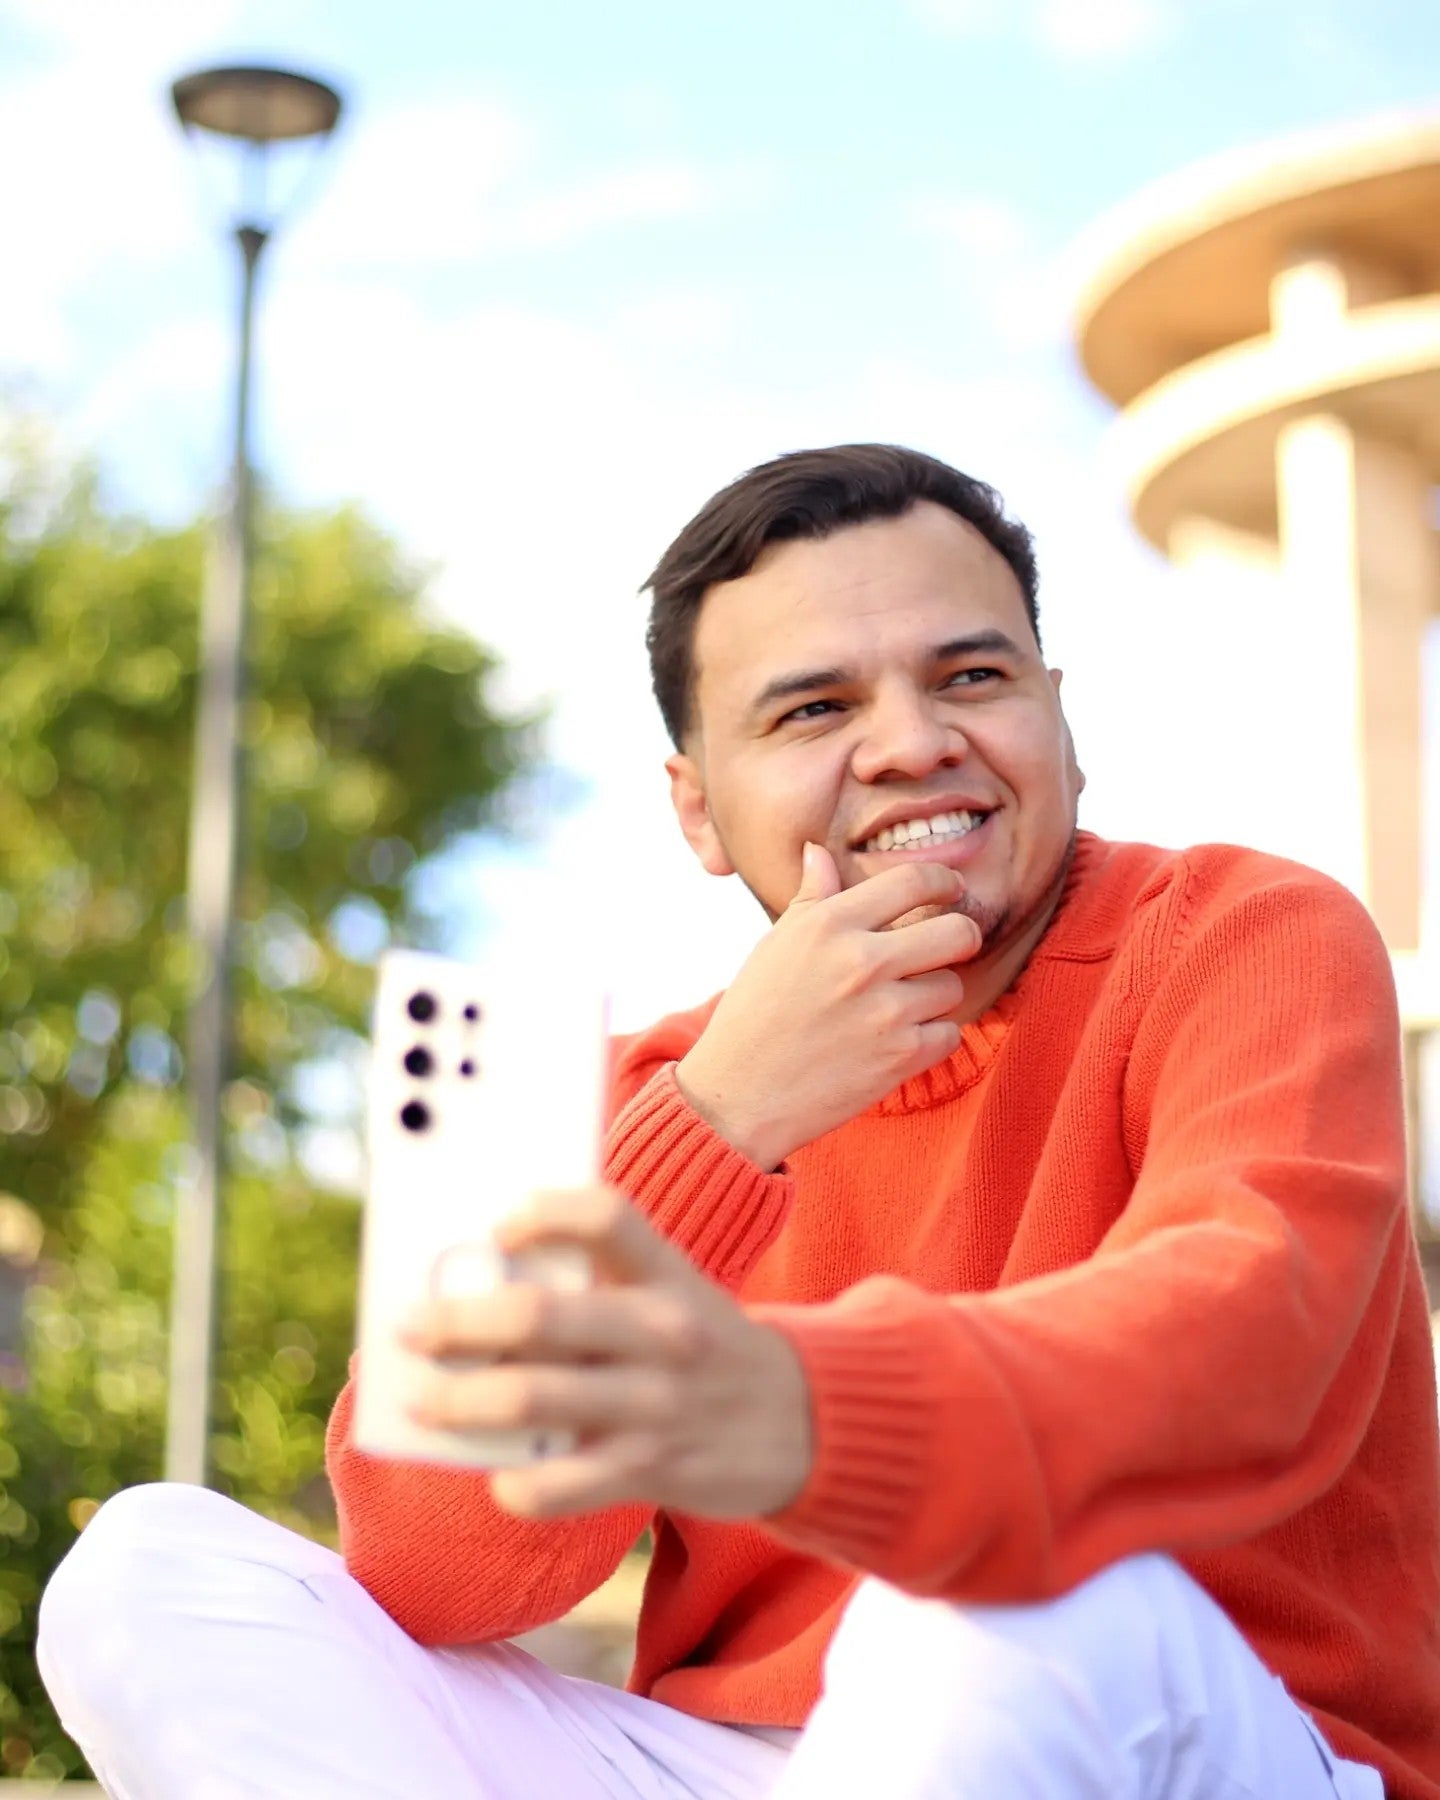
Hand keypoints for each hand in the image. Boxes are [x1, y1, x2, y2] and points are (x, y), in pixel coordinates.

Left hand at [399, 1186, 812, 1520]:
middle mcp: (663, 1331)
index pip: (606, 1216)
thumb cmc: (706, 1348)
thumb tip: (484, 1289)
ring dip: (461, 1401)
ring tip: (423, 1401)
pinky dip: (518, 1485)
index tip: (497, 1229)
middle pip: (539, 1314)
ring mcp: (657, 1403)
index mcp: (668, 1274)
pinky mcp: (654, 1468)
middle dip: (457, 1322)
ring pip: (534, 1399)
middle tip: (411, 1328)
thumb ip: (603, 1286)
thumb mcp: (676, 1294)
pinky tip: (497, 1478)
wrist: (805, 1423)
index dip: (543, 1213)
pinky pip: (563, 1484)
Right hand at [675, 842, 980, 1170]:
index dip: (943, 881)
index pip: (914, 880)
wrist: (738, 1096)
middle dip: (960, 937)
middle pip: (958, 932)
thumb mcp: (775, 946)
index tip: (949, 890)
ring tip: (899, 1007)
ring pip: (952, 986)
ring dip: (935, 997)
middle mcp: (861, 961)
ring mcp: (885, 1011)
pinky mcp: (900, 1057)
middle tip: (946, 948)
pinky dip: (931, 1039)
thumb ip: (811, 898)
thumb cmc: (753, 1016)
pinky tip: (897, 1042)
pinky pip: (949, 1033)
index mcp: (830, 924)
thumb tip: (818, 852)